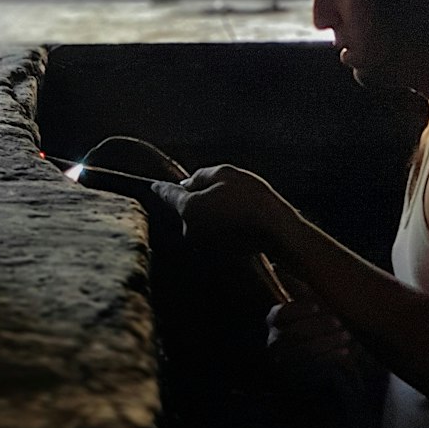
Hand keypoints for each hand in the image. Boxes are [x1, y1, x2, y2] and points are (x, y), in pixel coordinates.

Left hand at [149, 164, 289, 251]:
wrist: (275, 230)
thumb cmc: (250, 198)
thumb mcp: (224, 173)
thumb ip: (200, 176)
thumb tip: (187, 184)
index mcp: (188, 208)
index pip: (168, 195)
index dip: (161, 188)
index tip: (153, 185)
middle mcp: (190, 230)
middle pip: (185, 210)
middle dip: (194, 200)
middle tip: (217, 190)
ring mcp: (203, 245)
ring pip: (200, 222)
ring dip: (209, 213)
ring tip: (233, 204)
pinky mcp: (218, 254)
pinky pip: (213, 233)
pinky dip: (220, 225)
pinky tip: (238, 218)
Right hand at [266, 277, 358, 385]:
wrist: (329, 347)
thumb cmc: (318, 318)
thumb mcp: (309, 301)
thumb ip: (296, 286)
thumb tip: (277, 265)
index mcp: (275, 320)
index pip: (279, 315)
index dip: (298, 310)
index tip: (318, 306)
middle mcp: (274, 342)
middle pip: (293, 335)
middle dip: (318, 327)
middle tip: (339, 322)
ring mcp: (285, 362)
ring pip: (304, 352)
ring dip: (327, 342)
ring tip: (347, 335)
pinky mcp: (298, 377)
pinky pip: (314, 368)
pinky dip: (331, 357)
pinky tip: (344, 350)